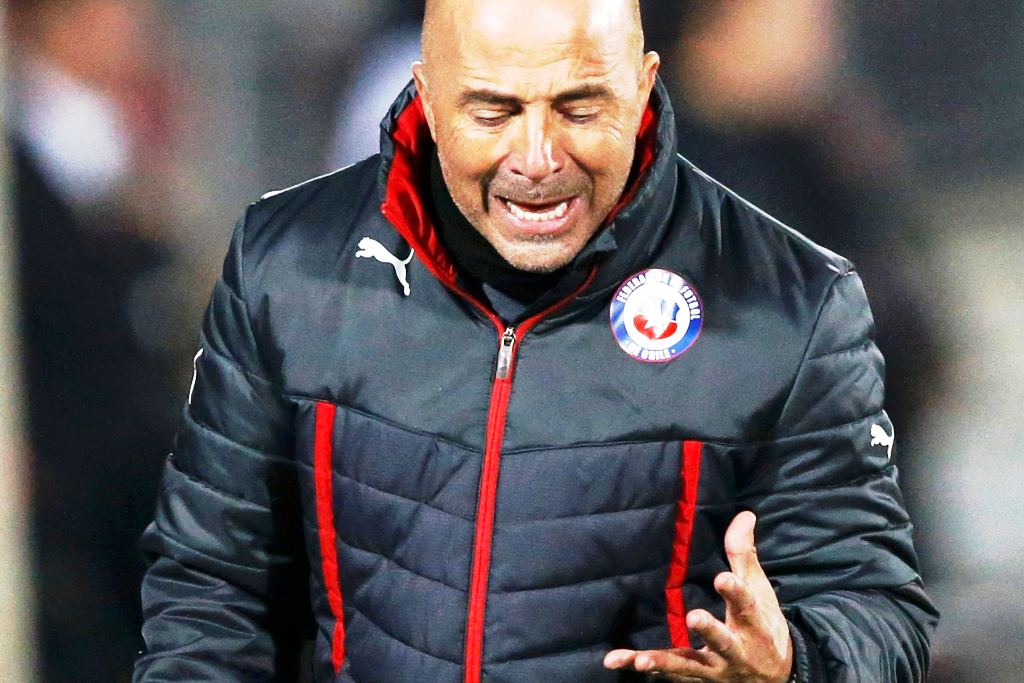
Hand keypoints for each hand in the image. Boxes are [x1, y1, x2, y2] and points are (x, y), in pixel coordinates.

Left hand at [603, 511, 792, 681]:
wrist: (775, 679)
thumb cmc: (762, 626)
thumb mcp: (759, 592)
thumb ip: (744, 554)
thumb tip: (744, 514)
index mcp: (753, 624)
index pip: (746, 605)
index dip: (735, 591)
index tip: (722, 578)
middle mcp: (735, 650)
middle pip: (722, 640)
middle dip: (709, 630)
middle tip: (694, 616)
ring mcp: (714, 669)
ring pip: (688, 665)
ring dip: (663, 662)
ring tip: (640, 660)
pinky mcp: (696, 679)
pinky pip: (669, 674)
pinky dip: (646, 667)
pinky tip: (618, 661)